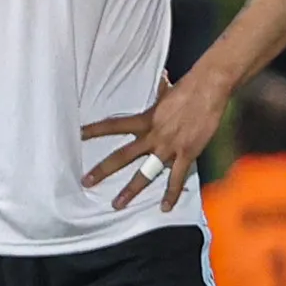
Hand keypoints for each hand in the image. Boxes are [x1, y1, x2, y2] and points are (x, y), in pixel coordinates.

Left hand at [79, 71, 228, 210]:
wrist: (209, 89)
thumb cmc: (189, 87)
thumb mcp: (167, 92)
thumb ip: (161, 93)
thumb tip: (162, 78)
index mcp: (145, 119)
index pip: (113, 125)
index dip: (94, 130)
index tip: (77, 136)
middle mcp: (153, 135)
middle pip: (122, 155)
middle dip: (103, 170)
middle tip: (86, 182)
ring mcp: (169, 147)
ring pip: (145, 172)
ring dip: (131, 190)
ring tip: (117, 204)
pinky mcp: (186, 153)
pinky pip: (177, 177)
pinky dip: (171, 194)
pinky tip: (164, 207)